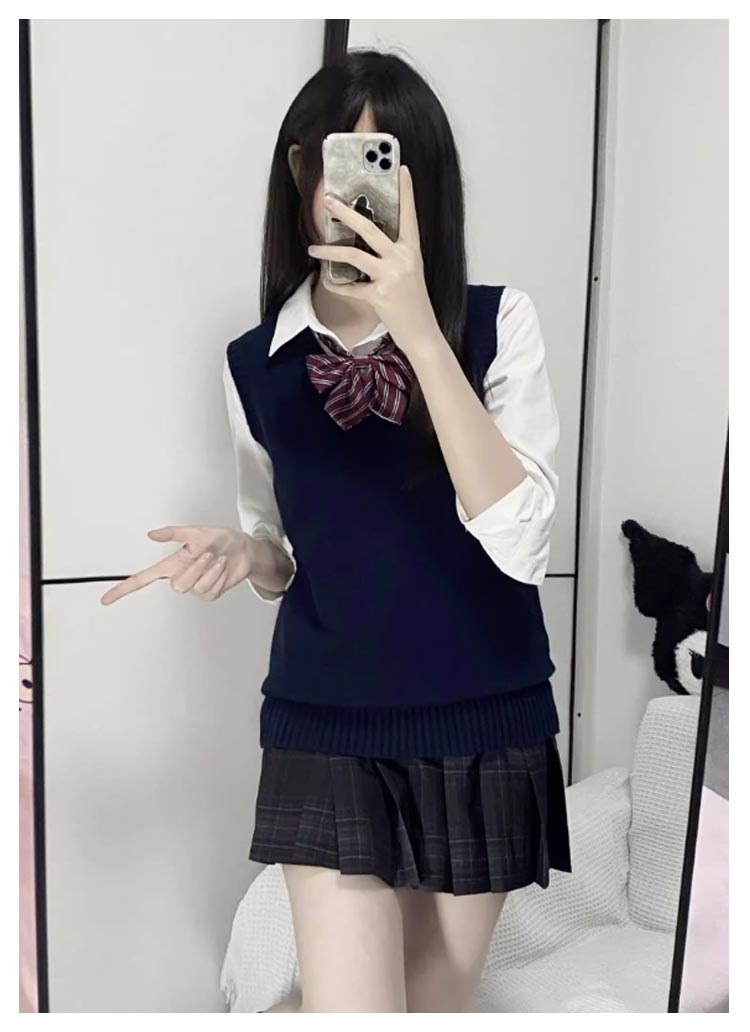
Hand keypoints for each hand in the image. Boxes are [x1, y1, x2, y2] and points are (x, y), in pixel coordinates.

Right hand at [99, 525, 252, 604]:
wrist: (243, 550)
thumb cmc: (220, 539)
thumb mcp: (197, 532)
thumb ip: (174, 533)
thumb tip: (152, 534)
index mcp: (172, 563)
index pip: (143, 578)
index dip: (125, 588)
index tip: (107, 598)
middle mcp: (181, 576)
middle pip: (177, 586)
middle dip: (195, 569)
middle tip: (207, 555)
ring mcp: (195, 587)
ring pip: (195, 588)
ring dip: (210, 570)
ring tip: (217, 558)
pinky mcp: (209, 593)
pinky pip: (210, 591)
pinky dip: (219, 576)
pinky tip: (222, 568)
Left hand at [307, 165, 442, 360]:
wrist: (423, 334)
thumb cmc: (413, 303)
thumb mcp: (409, 273)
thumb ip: (392, 257)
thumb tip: (367, 244)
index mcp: (412, 251)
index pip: (410, 215)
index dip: (406, 192)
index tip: (402, 170)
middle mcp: (403, 259)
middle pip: (370, 229)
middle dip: (347, 212)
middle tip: (329, 200)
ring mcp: (391, 277)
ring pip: (355, 255)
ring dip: (330, 251)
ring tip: (313, 248)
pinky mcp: (379, 296)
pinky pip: (351, 287)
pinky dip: (337, 285)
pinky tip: (328, 281)